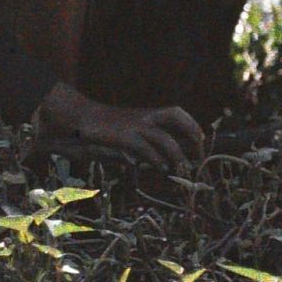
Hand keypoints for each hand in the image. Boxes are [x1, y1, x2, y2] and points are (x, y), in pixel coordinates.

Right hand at [36, 82, 206, 168]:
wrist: (80, 116)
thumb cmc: (105, 127)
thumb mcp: (128, 131)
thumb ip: (144, 143)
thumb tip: (160, 160)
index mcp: (146, 114)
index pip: (175, 113)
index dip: (191, 124)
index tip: (201, 138)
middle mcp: (144, 116)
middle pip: (175, 115)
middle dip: (191, 130)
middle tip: (199, 148)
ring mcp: (134, 126)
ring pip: (164, 138)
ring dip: (176, 154)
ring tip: (182, 168)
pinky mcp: (124, 137)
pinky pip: (145, 148)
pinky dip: (156, 159)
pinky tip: (160, 168)